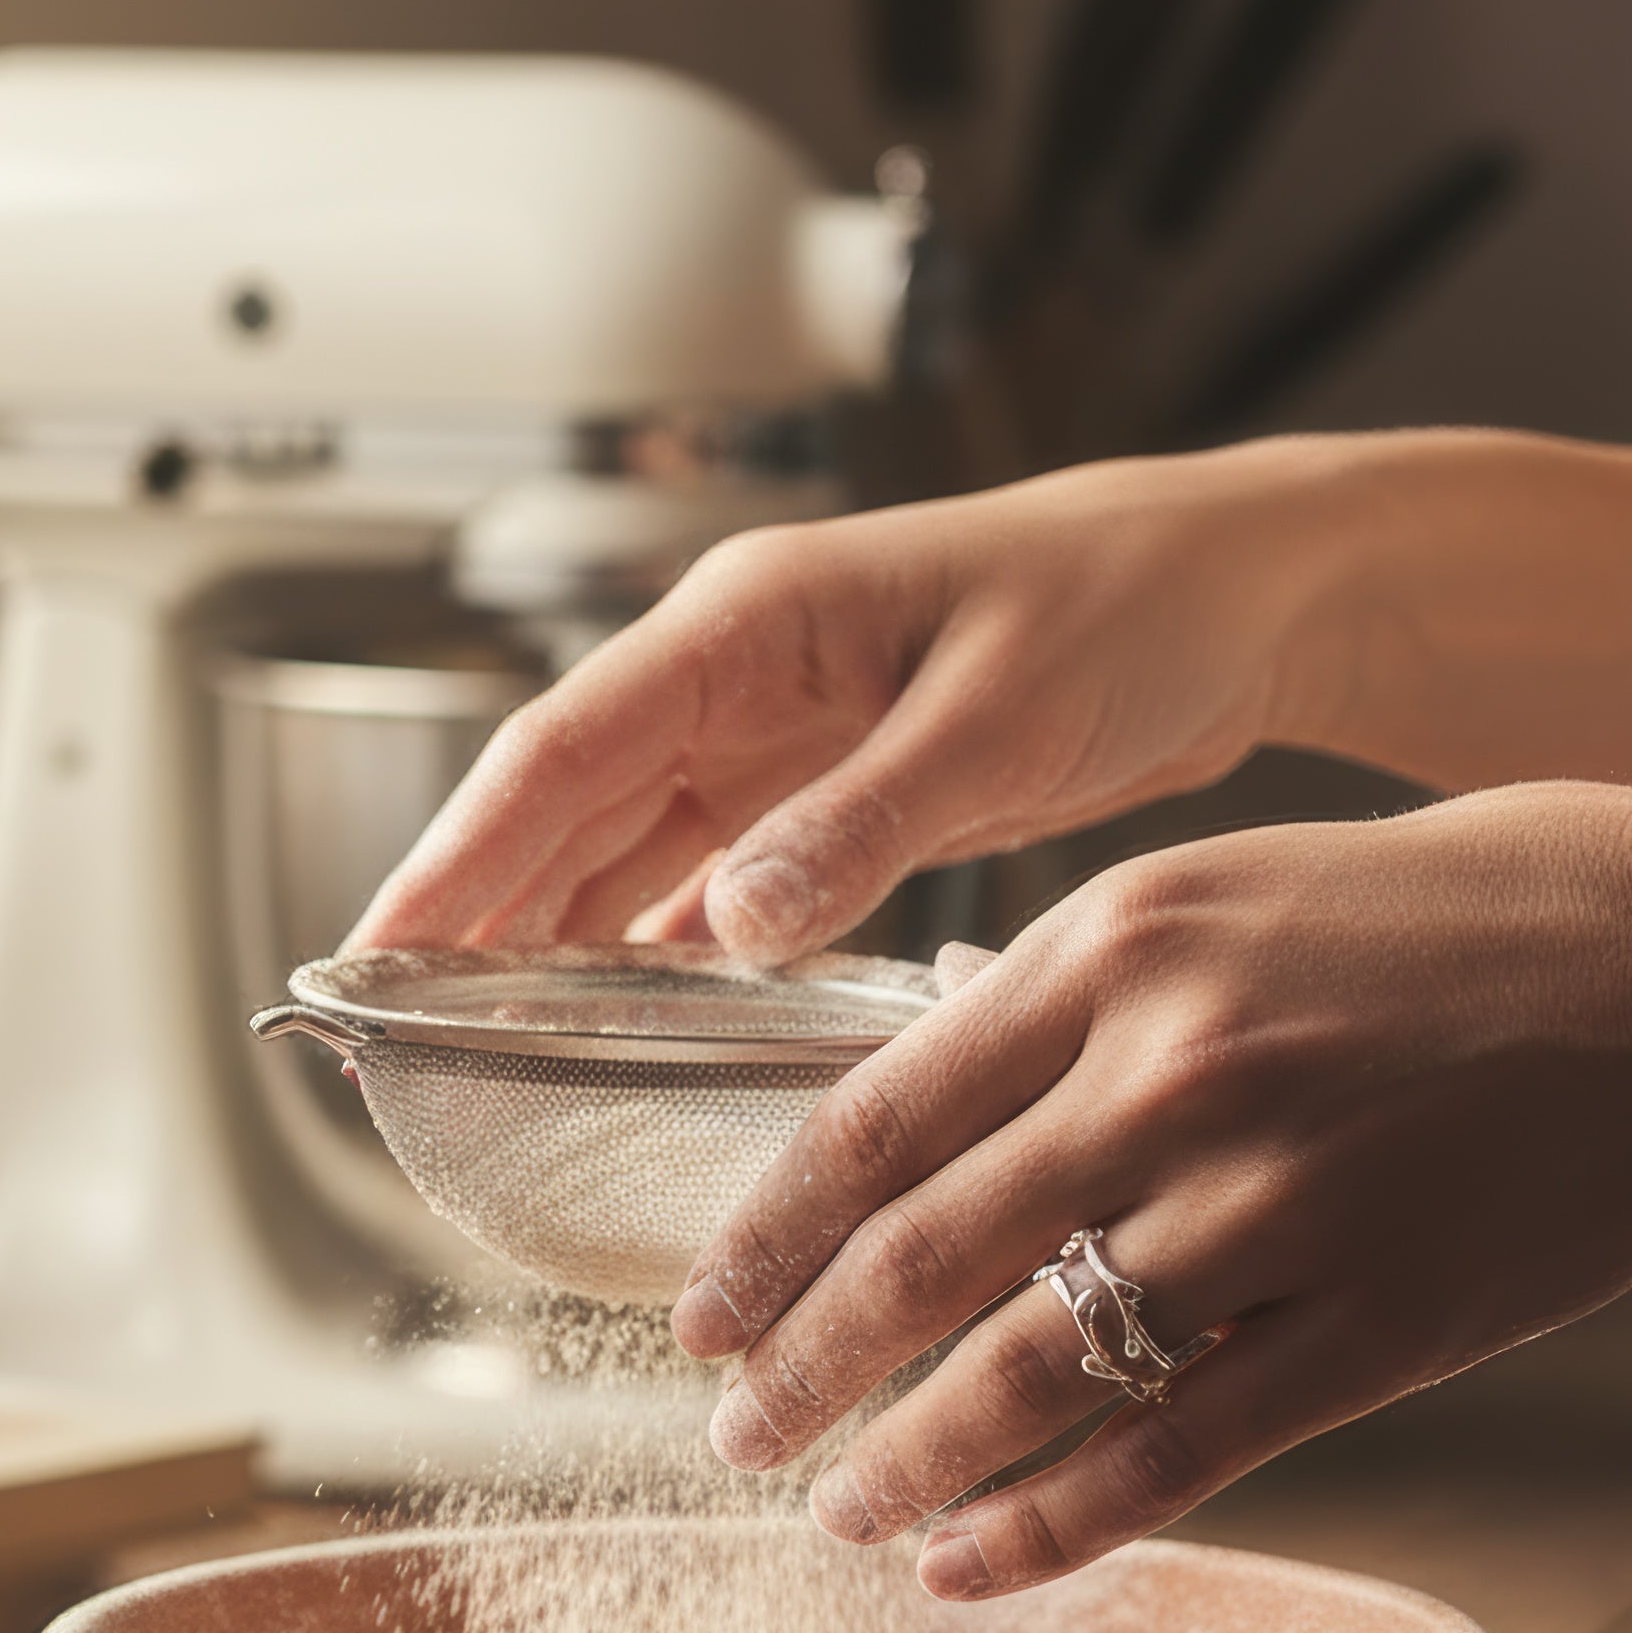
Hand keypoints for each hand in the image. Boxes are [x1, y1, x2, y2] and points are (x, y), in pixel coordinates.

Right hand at [351, 442, 1344, 962]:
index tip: (381, 952)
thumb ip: (859, 825)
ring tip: (479, 1045)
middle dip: (472, 912)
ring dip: (552, 937)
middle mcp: (741, 673)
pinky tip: (628, 1018)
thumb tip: (729, 929)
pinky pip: (710, 873)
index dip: (457, 856)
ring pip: (625, 844)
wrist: (1250, 587)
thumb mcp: (999, 720)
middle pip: (565, 804)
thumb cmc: (1138, 607)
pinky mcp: (834, 782)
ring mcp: (782, 729)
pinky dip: (660, 944)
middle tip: (394, 1032)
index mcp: (751, 623)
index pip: (560, 750)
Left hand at [671, 785, 1631, 1594]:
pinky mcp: (1379, 1322)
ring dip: (903, 1462)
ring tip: (833, 1511)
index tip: (698, 1313)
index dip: (763, 1240)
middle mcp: (1171, 1076)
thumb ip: (1062, 989)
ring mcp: (1277, 1206)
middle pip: (920, 1260)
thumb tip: (912, 1077)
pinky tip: (967, 1564)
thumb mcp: (1223, 890)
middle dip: (799, 1368)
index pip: (871, 1122)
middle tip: (731, 1434)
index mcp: (1113, 950)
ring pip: (1030, 1373)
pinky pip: (1176, 1453)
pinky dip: (1052, 1524)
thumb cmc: (1447, 920)